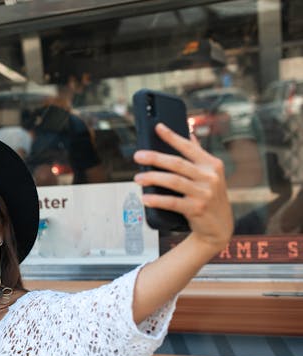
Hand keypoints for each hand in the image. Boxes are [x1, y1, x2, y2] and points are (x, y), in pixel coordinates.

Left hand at [134, 123, 233, 252]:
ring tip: (137, 178)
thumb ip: (198, 154)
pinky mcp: (197, 209)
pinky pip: (173, 202)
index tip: (157, 127)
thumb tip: (188, 133)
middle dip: (155, 158)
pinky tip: (145, 198)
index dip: (172, 137)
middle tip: (137, 156)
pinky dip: (157, 200)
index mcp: (211, 165)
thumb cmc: (210, 196)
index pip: (188, 147)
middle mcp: (210, 177)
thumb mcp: (210, 174)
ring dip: (153, 178)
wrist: (219, 227)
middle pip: (177, 164)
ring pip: (174, 181)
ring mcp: (204, 193)